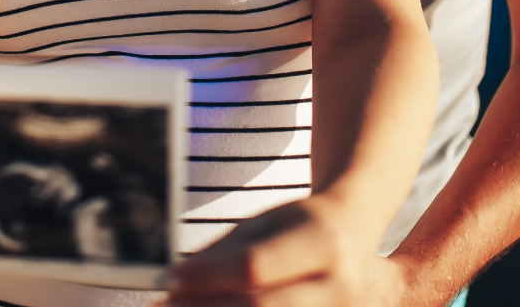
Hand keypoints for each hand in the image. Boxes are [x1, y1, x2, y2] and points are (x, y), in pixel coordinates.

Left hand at [165, 195, 382, 305]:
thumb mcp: (266, 221)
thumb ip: (225, 251)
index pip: (256, 266)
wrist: (354, 235)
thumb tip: (177, 279)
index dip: (209, 275)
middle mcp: (340, 286)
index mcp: (323, 242)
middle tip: (164, 304)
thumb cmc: (301, 223)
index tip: (171, 277)